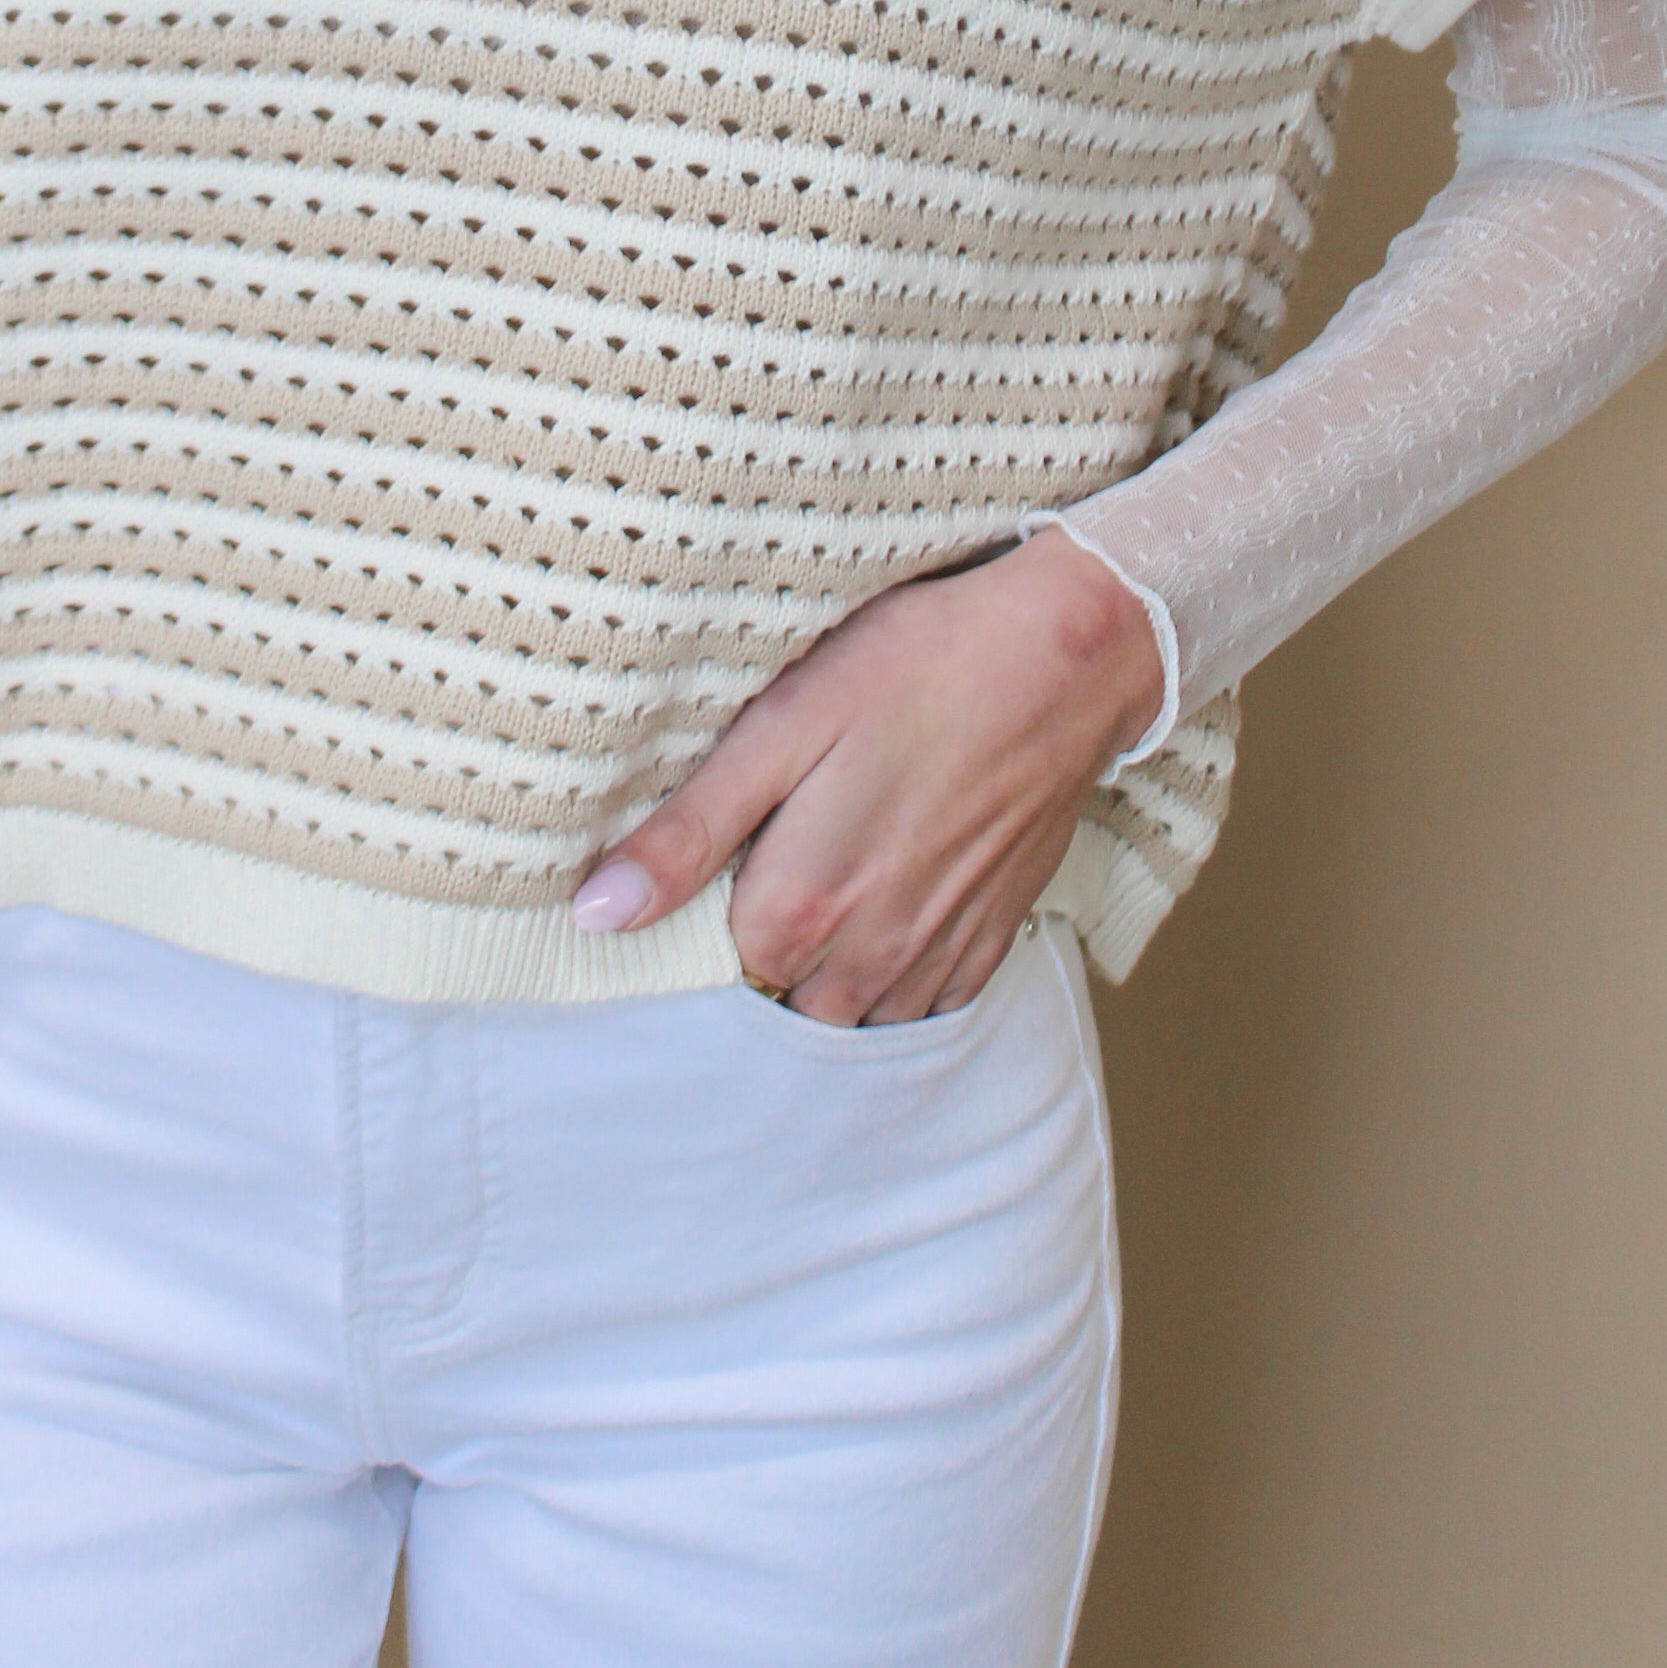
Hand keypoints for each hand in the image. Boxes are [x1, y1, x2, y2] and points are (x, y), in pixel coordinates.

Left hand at [573, 529, 1166, 1021]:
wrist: (1070, 658)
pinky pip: (921, 999)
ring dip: (831, 959)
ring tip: (844, 856)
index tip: (731, 836)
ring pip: (850, 1009)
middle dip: (769, 937)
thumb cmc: (917, 668)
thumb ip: (688, 833)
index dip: (708, 897)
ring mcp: (937, 960)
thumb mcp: (782, 728)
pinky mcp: (991, 943)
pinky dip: (896, 964)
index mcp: (800, 911)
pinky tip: (898, 884)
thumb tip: (597, 916)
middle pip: (780, 991)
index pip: (711, 960)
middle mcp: (870, 961)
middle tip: (787, 839)